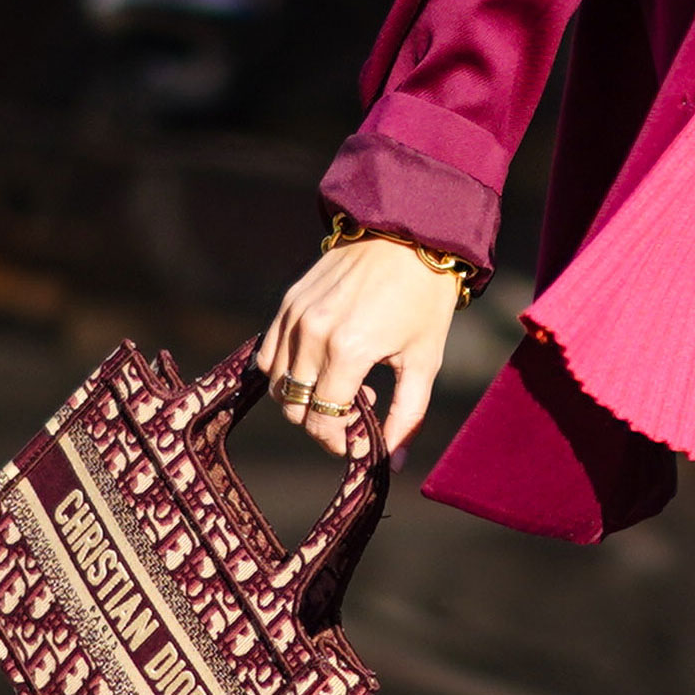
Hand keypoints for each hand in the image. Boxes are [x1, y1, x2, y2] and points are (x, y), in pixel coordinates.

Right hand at [259, 238, 460, 455]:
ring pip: (276, 383)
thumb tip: (393, 463)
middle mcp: (312, 334)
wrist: (407, 232)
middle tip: (355, 410)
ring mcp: (294, 316)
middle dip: (321, 421)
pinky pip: (269, 352)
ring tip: (341, 384)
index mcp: (348, 351)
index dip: (338, 441)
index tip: (356, 442)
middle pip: (294, 406)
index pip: (322, 420)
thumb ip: (407, 417)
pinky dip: (286, 370)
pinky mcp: (288, 301)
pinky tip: (320, 364)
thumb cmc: (424, 298)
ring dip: (302, 396)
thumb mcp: (424, 361)